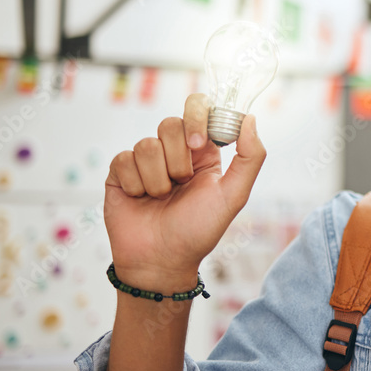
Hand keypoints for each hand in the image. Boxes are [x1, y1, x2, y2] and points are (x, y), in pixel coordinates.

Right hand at [103, 93, 265, 290]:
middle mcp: (174, 151)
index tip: (199, 144)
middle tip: (182, 181)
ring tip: (161, 199)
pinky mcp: (120, 172)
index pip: (199, 109)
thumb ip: (250, 157)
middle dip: (178, 158)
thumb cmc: (199, 231)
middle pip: (170, 123)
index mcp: (203, 151)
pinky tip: (141, 200)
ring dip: (158, 179)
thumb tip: (250, 119)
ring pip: (147, 145)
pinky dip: (137, 185)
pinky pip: (124, 159)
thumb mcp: (233, 196)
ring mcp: (146, 160)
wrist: (161, 261)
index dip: (197, 118)